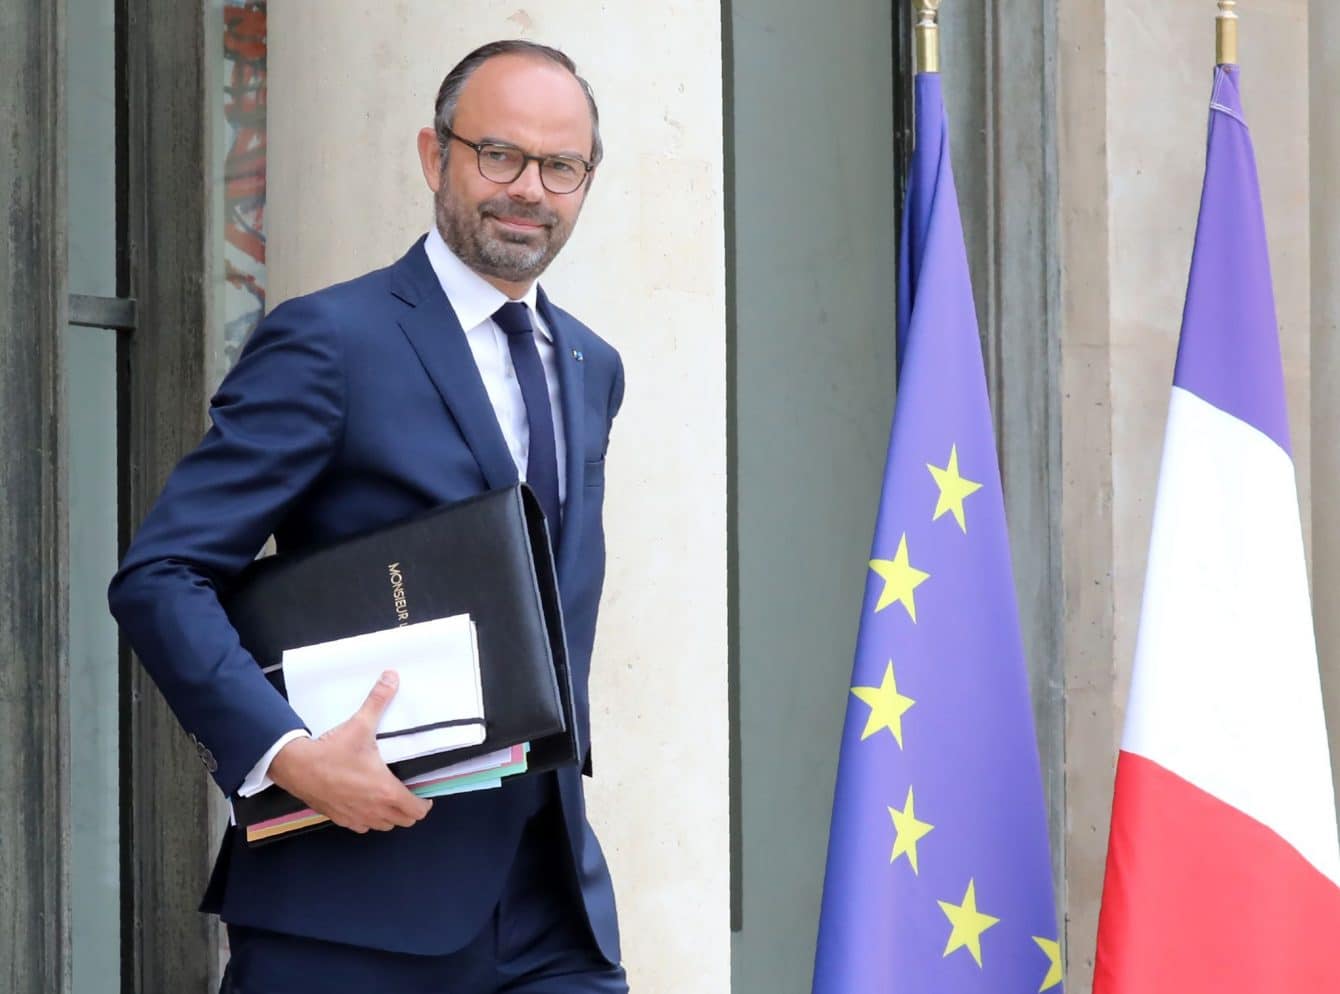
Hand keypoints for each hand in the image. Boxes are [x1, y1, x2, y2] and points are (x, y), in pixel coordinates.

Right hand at [268, 670, 431, 833]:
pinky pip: (362, 827)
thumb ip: (378, 700)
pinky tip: (365, 804)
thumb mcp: (360, 724)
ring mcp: (356, 818)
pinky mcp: (339, 819)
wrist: (296, 766)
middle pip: (403, 822)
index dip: (425, 803)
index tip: (425, 792)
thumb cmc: (333, 749)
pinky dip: (369, 819)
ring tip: (389, 798)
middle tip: (409, 793)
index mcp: (386, 791)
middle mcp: (374, 810)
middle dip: (410, 810)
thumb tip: (392, 676)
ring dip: (390, 816)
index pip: (416, 810)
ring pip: (383, 826)